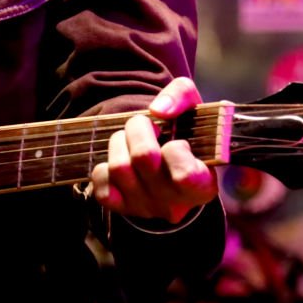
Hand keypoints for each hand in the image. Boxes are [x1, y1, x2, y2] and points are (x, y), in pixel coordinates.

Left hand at [90, 77, 217, 224]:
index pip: (185, 175)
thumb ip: (182, 95)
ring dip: (119, 143)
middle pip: (143, 157)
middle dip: (138, 129)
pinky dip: (104, 165)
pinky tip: (120, 160)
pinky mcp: (119, 206)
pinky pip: (100, 179)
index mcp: (202, 186)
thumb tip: (158, 110)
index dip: (176, 149)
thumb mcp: (194, 109)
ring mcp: (144, 207)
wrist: (171, 170)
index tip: (178, 142)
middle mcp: (173, 203)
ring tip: (130, 140)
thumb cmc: (187, 136)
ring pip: (118, 166)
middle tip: (145, 126)